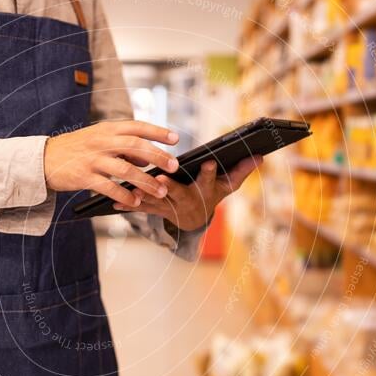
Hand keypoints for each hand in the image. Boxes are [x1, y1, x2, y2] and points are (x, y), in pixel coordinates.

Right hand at [43, 120, 179, 206]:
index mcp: (107, 129)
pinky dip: (125, 195)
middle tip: (173, 166)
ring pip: (125, 170)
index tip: (176, 138)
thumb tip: (148, 158)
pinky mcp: (84, 177)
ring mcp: (92, 159)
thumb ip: (124, 147)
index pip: (137, 126)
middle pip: (135, 146)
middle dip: (157, 156)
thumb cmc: (77, 149)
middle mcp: (101, 141)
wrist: (45, 159)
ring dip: (146, 181)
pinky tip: (135, 201)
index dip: (157, 131)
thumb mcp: (100, 141)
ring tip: (160, 191)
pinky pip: (109, 187)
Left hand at [113, 156, 263, 230]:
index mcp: (205, 192)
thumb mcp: (227, 186)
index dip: (209, 173)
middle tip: (161, 179)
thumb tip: (260, 155)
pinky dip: (128, 205)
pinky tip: (114, 201)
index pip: (210, 180)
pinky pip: (141, 208)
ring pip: (157, 202)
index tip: (208, 162)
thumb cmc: (212, 196)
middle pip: (179, 194)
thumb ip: (241, 171)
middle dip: (170, 187)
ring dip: (144, 197)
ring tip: (132, 191)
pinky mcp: (155, 210)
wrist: (195, 220)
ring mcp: (170, 208)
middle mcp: (188, 201)